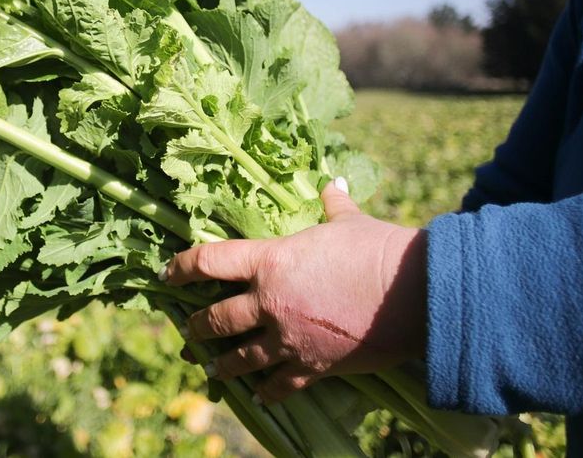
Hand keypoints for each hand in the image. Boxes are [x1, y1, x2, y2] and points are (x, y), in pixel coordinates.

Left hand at [163, 178, 426, 402]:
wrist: (413, 293)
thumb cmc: (378, 250)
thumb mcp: (349, 222)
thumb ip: (333, 205)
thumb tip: (333, 184)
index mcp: (270, 261)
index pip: (210, 261)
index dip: (183, 266)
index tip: (169, 273)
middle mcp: (269, 302)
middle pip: (216, 319)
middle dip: (197, 327)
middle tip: (188, 330)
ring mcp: (287, 338)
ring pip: (240, 358)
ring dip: (222, 364)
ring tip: (210, 369)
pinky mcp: (312, 366)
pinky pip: (280, 384)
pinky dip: (267, 391)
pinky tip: (258, 396)